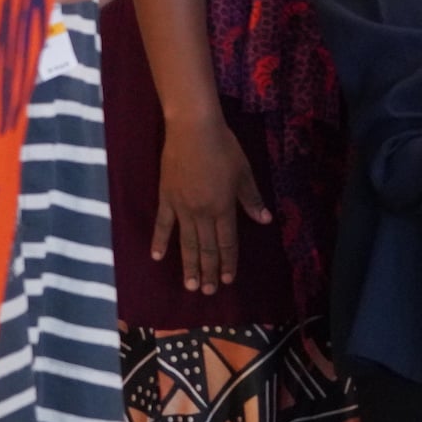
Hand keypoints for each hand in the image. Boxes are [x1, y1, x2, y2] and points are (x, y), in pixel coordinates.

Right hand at [153, 111, 270, 291]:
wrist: (193, 129)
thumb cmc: (223, 147)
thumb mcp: (244, 173)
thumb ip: (251, 199)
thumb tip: (265, 221)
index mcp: (223, 208)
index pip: (227, 242)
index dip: (228, 262)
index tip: (228, 281)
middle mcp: (203, 213)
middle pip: (206, 248)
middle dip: (209, 272)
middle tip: (208, 292)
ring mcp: (182, 207)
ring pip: (186, 242)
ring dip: (188, 265)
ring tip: (189, 286)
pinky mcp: (166, 198)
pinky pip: (162, 224)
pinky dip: (160, 241)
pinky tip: (157, 257)